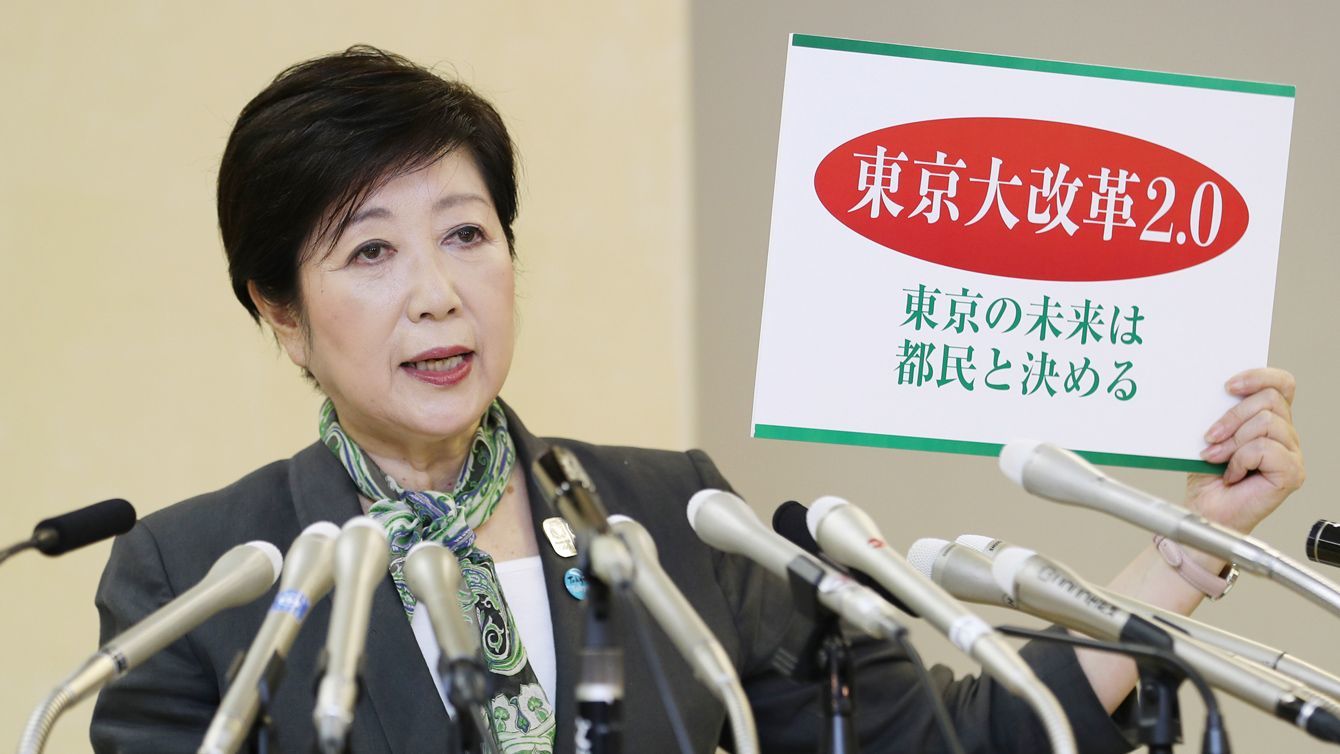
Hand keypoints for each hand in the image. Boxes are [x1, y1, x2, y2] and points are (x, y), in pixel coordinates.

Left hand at [1188, 367, 1304, 533]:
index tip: (1227, 386)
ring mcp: (1292, 453)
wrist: (1206, 510)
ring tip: (1217, 459)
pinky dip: (1241, 459)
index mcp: (1270, 419)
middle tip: (1210, 437)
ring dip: (1233, 441)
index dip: (1258, 376)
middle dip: (1233, 416)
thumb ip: (1221, 412)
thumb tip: (1217, 391)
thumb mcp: (1211, 434)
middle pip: (1271, 399)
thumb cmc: (1208, 476)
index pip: (1281, 384)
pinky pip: (1266, 448)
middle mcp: (1286, 434)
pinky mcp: (1292, 472)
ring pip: (1268, 422)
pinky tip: (1233, 474)